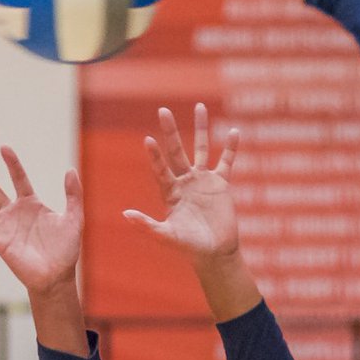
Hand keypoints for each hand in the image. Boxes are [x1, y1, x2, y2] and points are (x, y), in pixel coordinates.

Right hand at [0, 148, 83, 295]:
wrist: (57, 276)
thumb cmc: (66, 250)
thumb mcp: (74, 219)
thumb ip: (74, 195)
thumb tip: (70, 169)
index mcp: (30, 204)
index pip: (18, 178)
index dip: (12, 163)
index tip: (4, 148)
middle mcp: (14, 213)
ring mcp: (4, 228)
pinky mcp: (0, 245)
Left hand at [127, 104, 242, 263]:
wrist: (214, 253)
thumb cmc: (188, 247)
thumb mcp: (166, 236)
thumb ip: (146, 225)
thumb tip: (125, 215)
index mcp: (170, 192)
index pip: (160, 169)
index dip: (154, 156)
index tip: (148, 140)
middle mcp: (184, 182)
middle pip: (176, 151)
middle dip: (170, 131)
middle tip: (162, 110)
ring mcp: (202, 181)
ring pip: (201, 149)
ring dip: (200, 128)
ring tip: (199, 106)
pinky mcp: (221, 185)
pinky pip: (226, 162)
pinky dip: (230, 148)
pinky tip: (234, 132)